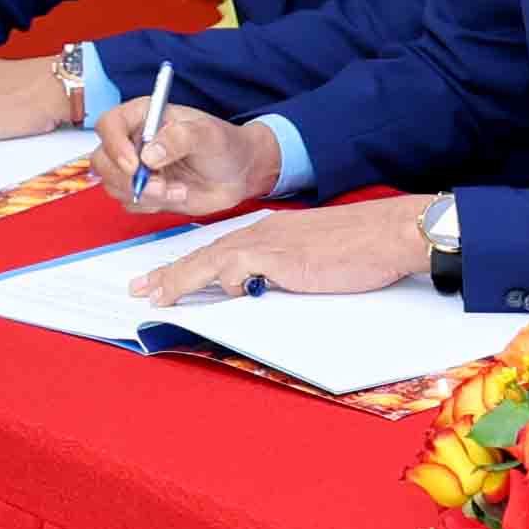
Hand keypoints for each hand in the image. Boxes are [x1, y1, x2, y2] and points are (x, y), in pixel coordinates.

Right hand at [98, 102, 291, 218]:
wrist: (238, 172)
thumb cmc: (224, 145)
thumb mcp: (208, 135)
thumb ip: (180, 138)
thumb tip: (148, 155)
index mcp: (144, 116)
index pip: (109, 124)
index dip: (115, 145)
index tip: (135, 164)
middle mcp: (134, 141)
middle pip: (102, 160)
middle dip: (127, 178)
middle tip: (159, 185)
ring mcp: (136, 168)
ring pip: (113, 185)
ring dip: (144, 194)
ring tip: (178, 189)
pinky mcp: (142, 191)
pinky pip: (130, 203)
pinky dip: (152, 205)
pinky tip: (178, 194)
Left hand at [129, 197, 430, 306]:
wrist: (387, 233)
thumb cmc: (362, 248)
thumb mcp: (314, 259)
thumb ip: (286, 271)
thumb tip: (265, 290)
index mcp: (271, 232)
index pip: (220, 250)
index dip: (189, 265)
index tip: (165, 278)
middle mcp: (263, 232)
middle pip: (205, 253)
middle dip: (170, 273)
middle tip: (140, 288)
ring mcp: (269, 242)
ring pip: (211, 260)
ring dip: (180, 279)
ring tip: (156, 296)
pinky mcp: (279, 255)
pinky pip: (237, 267)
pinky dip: (223, 281)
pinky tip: (224, 293)